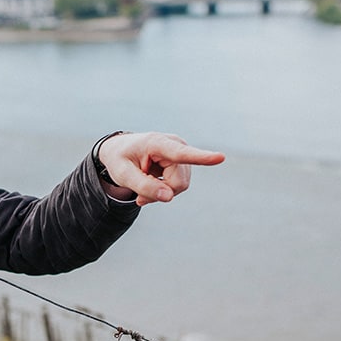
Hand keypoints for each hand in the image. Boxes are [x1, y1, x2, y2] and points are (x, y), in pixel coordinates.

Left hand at [97, 132, 224, 205]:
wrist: (120, 150)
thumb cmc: (119, 159)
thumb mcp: (123, 175)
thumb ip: (144, 186)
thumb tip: (169, 197)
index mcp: (157, 143)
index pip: (181, 154)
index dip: (202, 157)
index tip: (221, 157)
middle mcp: (175, 145)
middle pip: (177, 183)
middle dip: (159, 193)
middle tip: (139, 194)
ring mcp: (181, 154)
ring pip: (179, 187)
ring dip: (160, 193)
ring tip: (142, 187)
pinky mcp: (183, 164)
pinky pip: (178, 187)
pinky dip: (163, 191)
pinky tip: (150, 186)